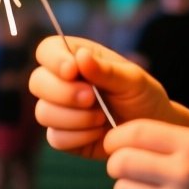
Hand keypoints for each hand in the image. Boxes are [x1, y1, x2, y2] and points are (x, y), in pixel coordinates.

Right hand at [31, 37, 178, 159]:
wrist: (151, 131)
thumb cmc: (143, 97)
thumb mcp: (132, 80)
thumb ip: (106, 70)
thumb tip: (80, 56)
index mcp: (77, 58)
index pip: (47, 50)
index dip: (53, 60)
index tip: (72, 71)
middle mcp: (62, 82)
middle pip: (37, 82)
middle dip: (63, 93)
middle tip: (91, 98)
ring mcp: (60, 110)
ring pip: (43, 112)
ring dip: (74, 117)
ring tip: (102, 117)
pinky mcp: (63, 136)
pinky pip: (56, 138)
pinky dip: (78, 136)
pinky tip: (99, 133)